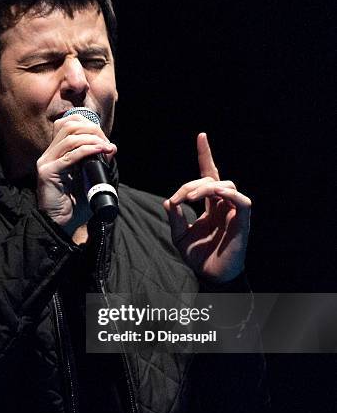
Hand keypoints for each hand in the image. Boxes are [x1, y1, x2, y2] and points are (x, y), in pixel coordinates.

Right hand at [37, 114, 116, 236]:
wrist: (61, 225)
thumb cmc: (75, 206)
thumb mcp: (89, 180)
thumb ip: (97, 164)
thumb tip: (111, 147)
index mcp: (57, 154)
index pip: (68, 125)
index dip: (88, 125)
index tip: (105, 138)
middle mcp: (49, 155)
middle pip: (69, 126)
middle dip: (91, 130)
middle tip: (106, 142)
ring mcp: (46, 162)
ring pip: (69, 138)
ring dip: (92, 139)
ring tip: (105, 147)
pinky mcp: (48, 172)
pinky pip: (70, 156)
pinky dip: (88, 150)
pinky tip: (100, 151)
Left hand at [163, 133, 250, 282]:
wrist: (210, 276)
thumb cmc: (198, 257)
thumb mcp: (179, 235)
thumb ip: (174, 218)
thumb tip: (169, 200)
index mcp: (210, 206)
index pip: (209, 175)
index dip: (205, 156)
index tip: (201, 136)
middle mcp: (223, 205)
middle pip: (212, 180)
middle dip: (193, 184)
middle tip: (180, 199)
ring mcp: (234, 212)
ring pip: (226, 185)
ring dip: (206, 188)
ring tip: (190, 199)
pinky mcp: (243, 222)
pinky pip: (242, 201)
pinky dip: (228, 194)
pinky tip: (214, 195)